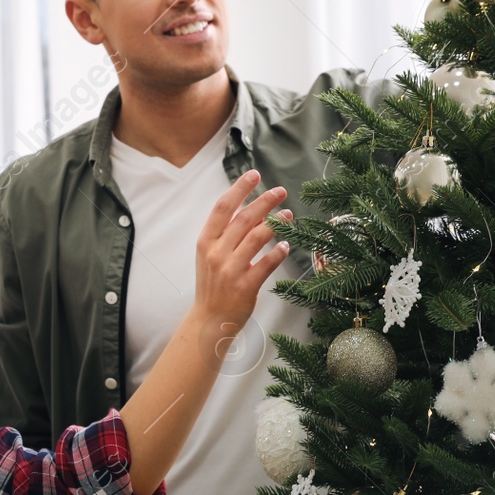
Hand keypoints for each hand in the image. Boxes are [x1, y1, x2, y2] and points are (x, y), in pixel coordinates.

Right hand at [192, 170, 291, 328]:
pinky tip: (286, 244)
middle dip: (264, 201)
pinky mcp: (245, 287)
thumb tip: (253, 210)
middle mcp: (217, 253)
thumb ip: (227, 234)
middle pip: (243, 219)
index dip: (239, 188)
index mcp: (206, 241)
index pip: (223, 208)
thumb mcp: (211, 255)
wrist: (209, 319)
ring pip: (256, 238)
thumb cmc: (213, 284)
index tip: (254, 174)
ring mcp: (230, 270)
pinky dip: (277, 252)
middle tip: (280, 191)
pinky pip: (266, 264)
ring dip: (275, 222)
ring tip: (288, 213)